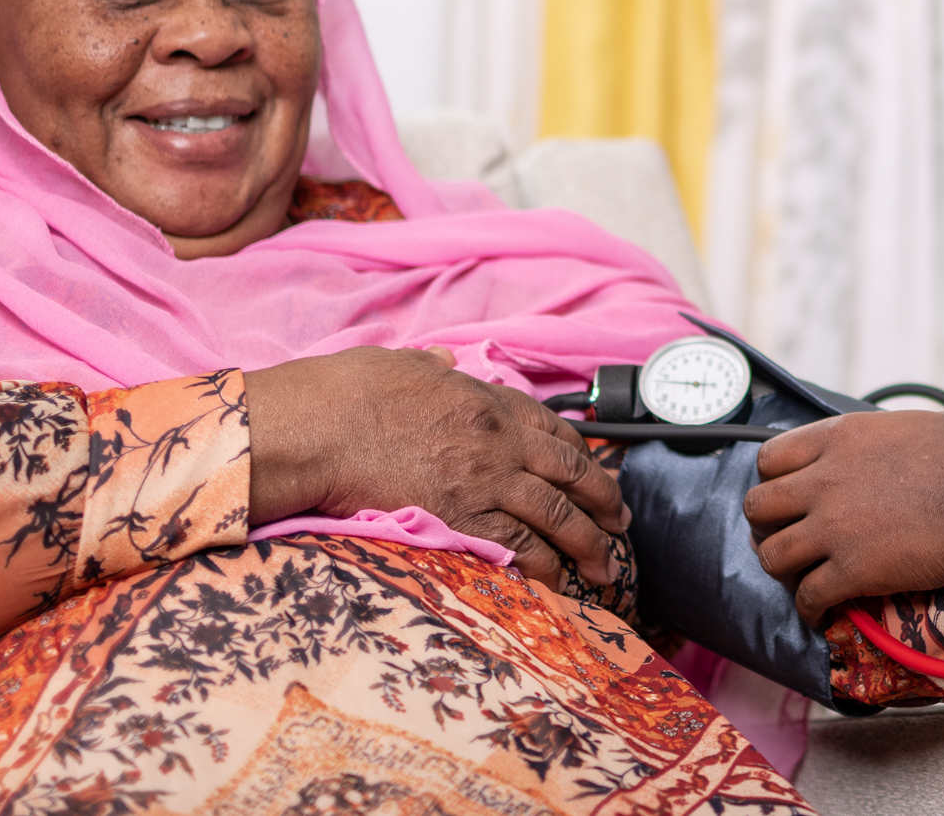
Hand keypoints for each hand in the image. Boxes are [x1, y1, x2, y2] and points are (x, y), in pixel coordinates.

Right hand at [244, 346, 629, 590]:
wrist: (322, 426)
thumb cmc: (351, 391)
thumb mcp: (403, 364)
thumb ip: (433, 368)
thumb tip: (443, 363)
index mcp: (487, 400)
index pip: (554, 427)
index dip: (582, 454)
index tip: (595, 472)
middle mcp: (498, 439)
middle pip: (571, 472)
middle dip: (604, 500)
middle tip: (621, 522)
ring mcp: (485, 479)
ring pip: (557, 514)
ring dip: (589, 543)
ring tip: (604, 567)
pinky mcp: (462, 517)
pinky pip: (519, 545)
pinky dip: (544, 565)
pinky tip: (557, 579)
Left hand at [744, 409, 943, 621]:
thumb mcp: (908, 425)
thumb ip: (871, 439)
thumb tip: (872, 452)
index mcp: (838, 438)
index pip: (770, 457)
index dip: (772, 479)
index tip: (785, 494)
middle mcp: (824, 480)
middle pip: (758, 506)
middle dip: (767, 525)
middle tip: (785, 536)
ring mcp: (834, 527)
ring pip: (772, 555)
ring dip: (783, 569)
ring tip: (800, 577)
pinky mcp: (852, 571)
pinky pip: (808, 597)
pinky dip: (809, 609)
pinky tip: (821, 612)